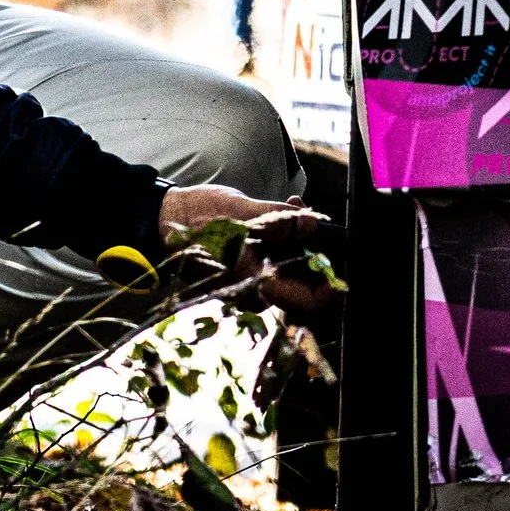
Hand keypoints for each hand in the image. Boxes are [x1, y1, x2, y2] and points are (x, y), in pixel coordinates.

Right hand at [157, 184, 336, 316]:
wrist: (166, 217)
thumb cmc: (198, 220)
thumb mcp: (244, 215)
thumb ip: (282, 222)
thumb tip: (313, 225)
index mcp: (255, 284)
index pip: (308, 302)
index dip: (332, 286)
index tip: (343, 258)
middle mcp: (258, 287)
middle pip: (305, 283)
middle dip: (318, 249)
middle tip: (318, 220)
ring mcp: (254, 276)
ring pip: (294, 265)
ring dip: (304, 237)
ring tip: (298, 207)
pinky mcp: (250, 263)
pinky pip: (279, 255)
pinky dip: (288, 234)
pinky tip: (288, 210)